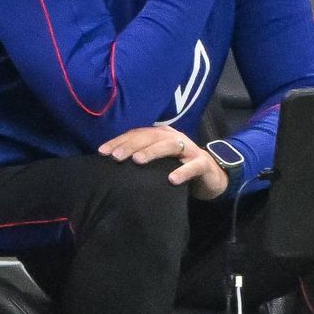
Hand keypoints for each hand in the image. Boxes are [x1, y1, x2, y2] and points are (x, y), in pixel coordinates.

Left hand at [99, 126, 228, 199]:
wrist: (210, 176)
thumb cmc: (178, 167)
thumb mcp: (158, 161)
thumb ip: (141, 158)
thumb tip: (111, 163)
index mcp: (161, 135)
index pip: (137, 133)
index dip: (120, 141)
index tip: (103, 152)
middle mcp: (175, 138)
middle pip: (151, 136)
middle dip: (132, 145)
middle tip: (116, 157)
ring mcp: (190, 150)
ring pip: (171, 145)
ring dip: (153, 151)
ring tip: (138, 161)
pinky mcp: (203, 164)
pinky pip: (193, 166)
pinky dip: (183, 171)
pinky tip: (172, 179)